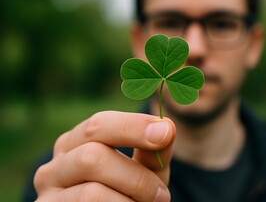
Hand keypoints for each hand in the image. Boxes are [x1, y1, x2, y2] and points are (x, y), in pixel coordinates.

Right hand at [34, 111, 175, 201]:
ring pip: (91, 192)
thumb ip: (153, 151)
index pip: (100, 124)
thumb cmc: (127, 193)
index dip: (133, 126)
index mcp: (76, 143)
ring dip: (130, 200)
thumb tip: (166, 126)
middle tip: (161, 194)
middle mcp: (55, 165)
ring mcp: (47, 195)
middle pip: (92, 156)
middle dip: (135, 177)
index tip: (164, 132)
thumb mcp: (144, 171)